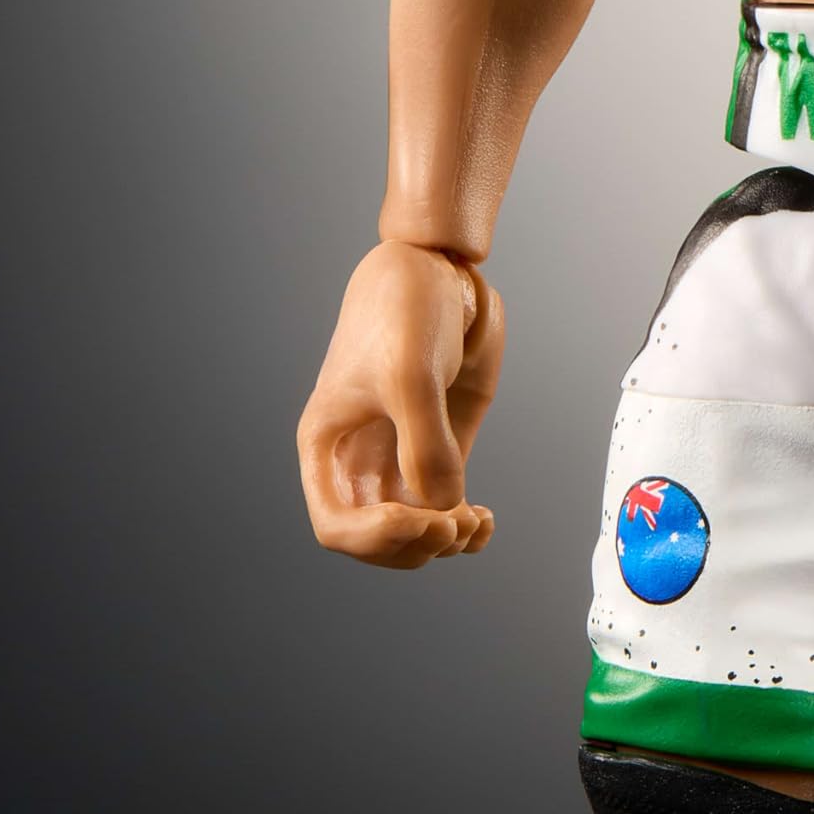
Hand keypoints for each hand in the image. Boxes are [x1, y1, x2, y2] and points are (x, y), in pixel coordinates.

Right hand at [297, 241, 506, 567]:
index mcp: (328, 446)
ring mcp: (403, 452)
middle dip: (414, 545)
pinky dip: (465, 525)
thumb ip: (424, 445)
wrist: (441, 268)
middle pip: (376, 539)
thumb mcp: (409, 376)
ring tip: (476, 525)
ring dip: (445, 541)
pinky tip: (485, 522)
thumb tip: (444, 508)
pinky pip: (446, 504)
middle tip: (454, 526)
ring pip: (415, 528)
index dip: (376, 539)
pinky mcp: (442, 443)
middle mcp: (361, 458)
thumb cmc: (404, 310)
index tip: (421, 521)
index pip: (336, 525)